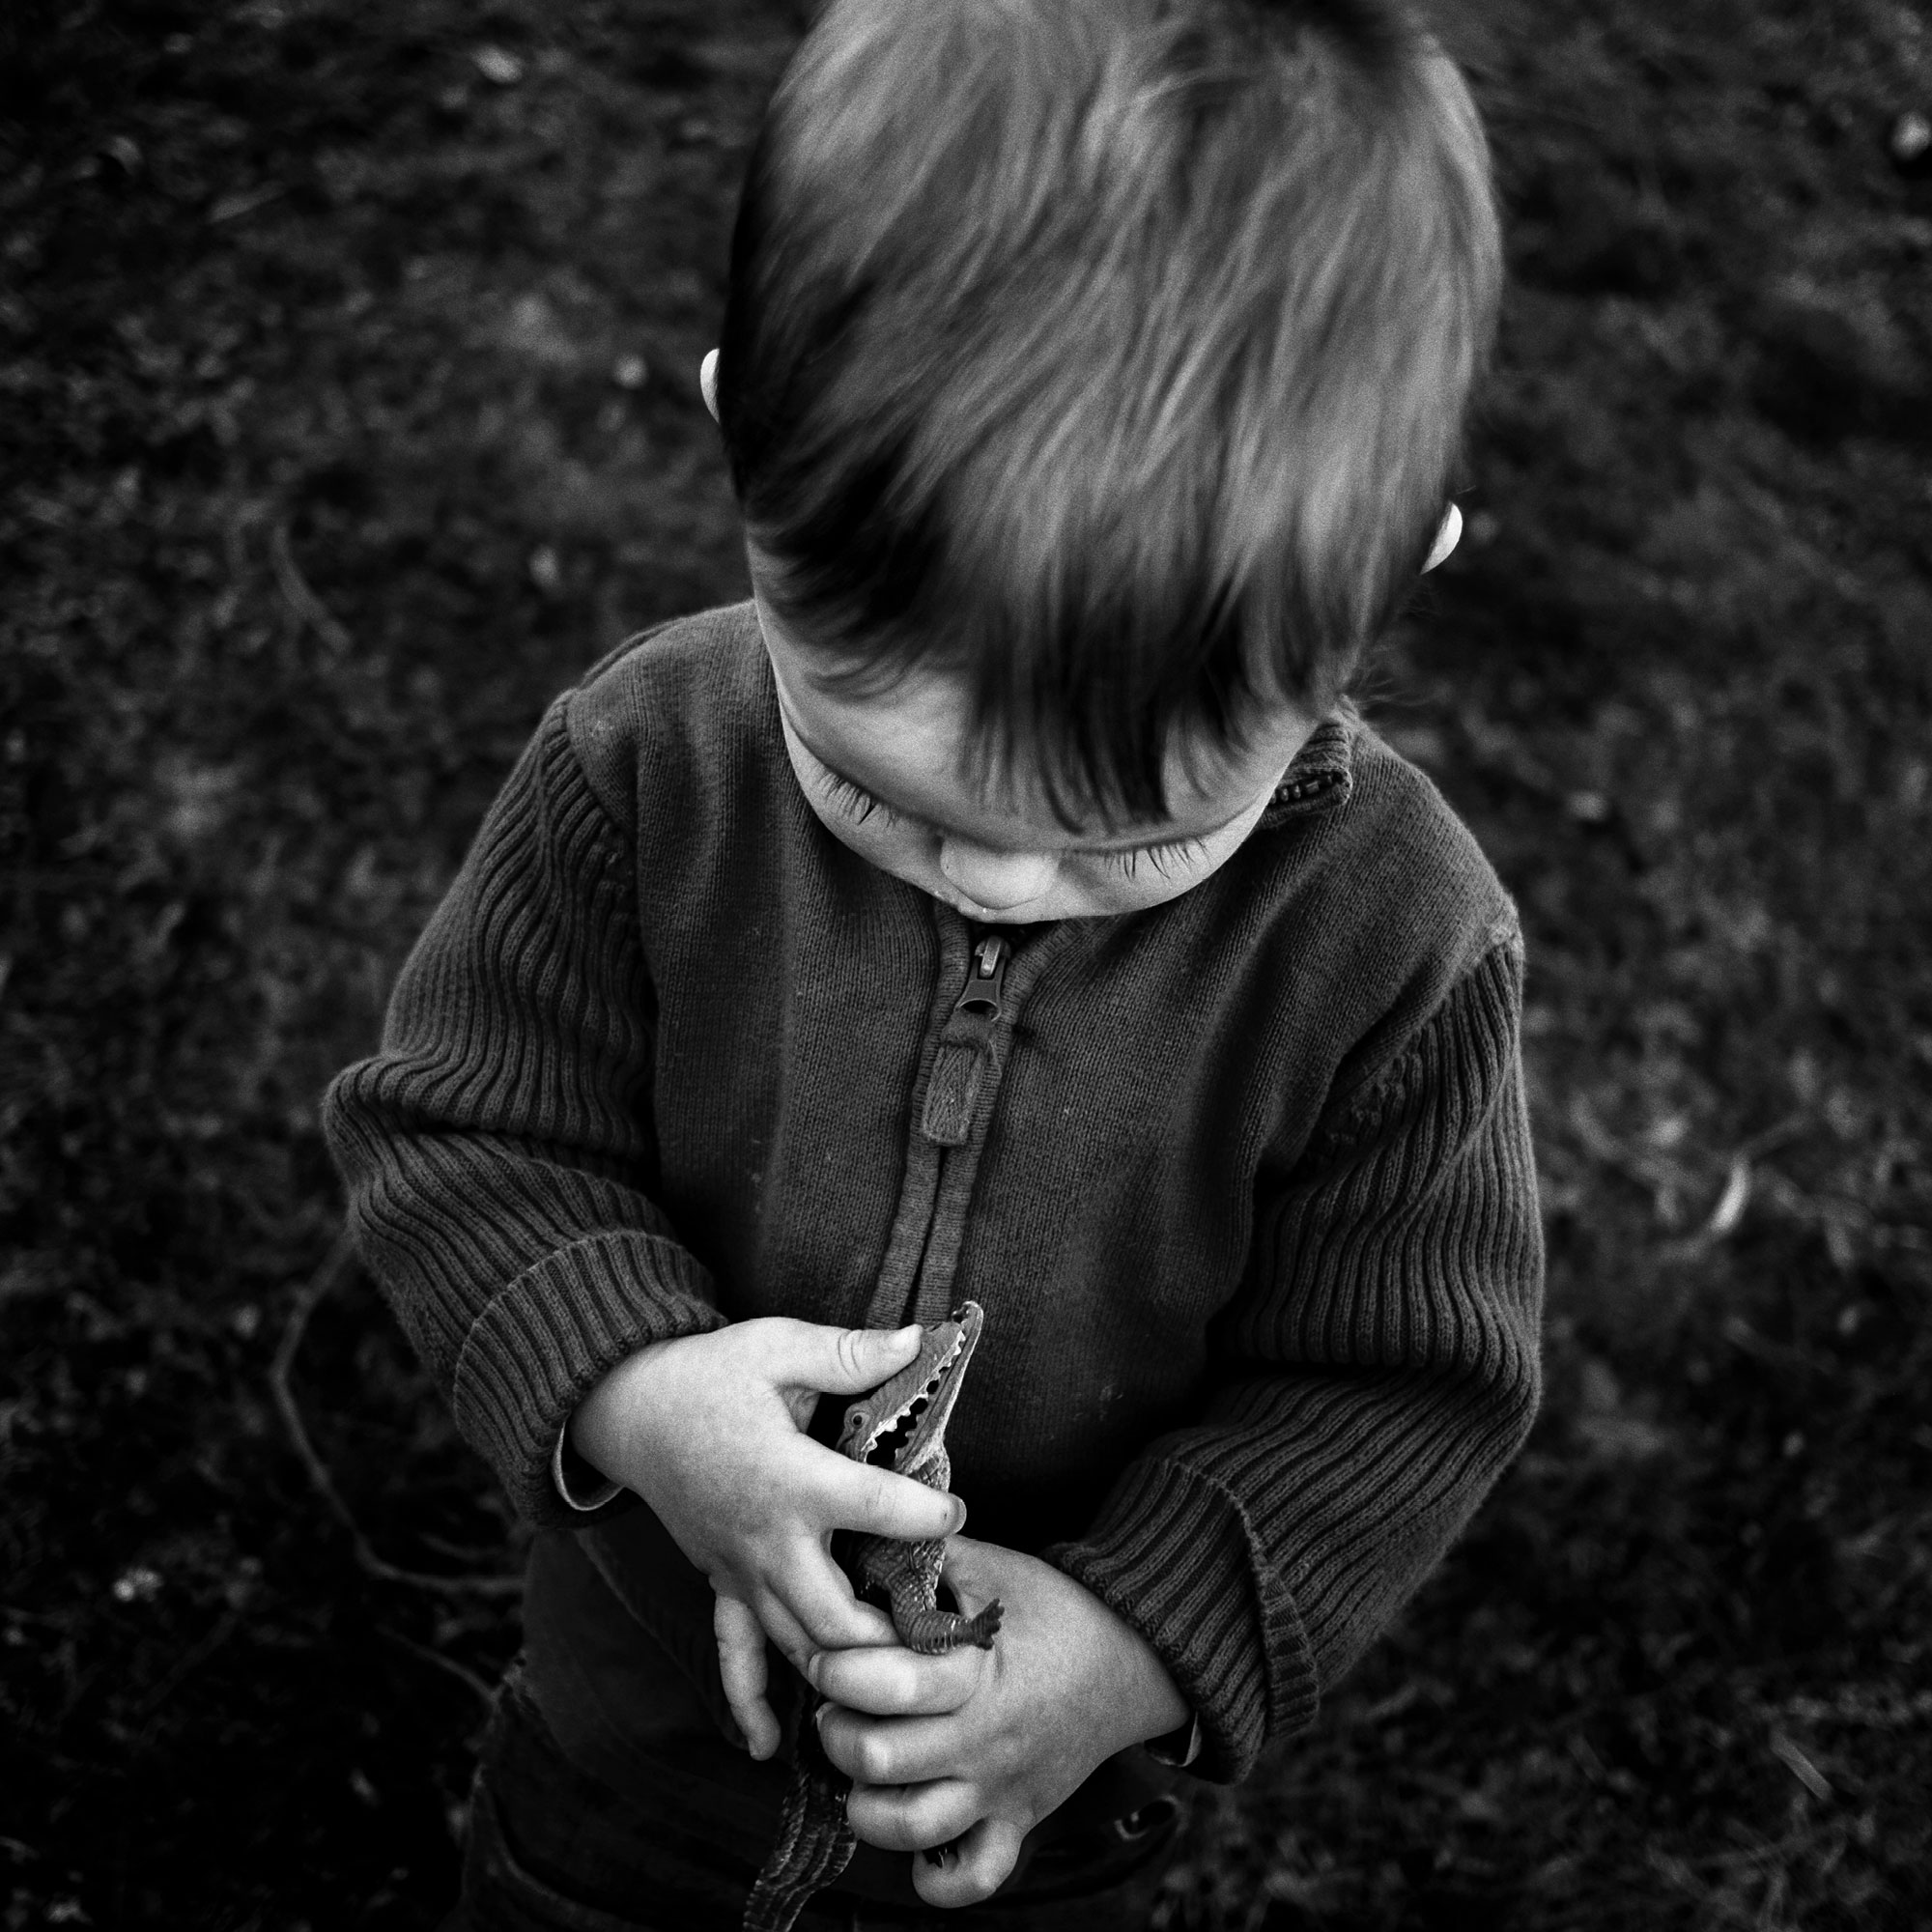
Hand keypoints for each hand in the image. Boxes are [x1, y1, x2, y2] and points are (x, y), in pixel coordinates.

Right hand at [569, 1320, 967, 1757]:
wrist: (627, 1408)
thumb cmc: (708, 1373)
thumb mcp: (777, 1346)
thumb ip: (848, 1353)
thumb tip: (919, 1338)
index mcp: (790, 1478)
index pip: (873, 1508)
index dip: (925, 1516)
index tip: (959, 1514)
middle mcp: (767, 1538)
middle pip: (836, 1615)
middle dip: (890, 1635)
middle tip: (939, 1634)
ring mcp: (740, 1571)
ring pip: (798, 1644)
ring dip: (847, 1667)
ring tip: (900, 1681)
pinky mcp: (720, 1584)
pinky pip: (733, 1654)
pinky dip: (749, 1702)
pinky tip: (767, 1746)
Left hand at [811, 1536, 1188, 1907]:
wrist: (1134, 1659)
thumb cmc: (1055, 1607)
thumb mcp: (994, 1568)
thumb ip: (929, 1557)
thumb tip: (864, 1541)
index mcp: (977, 1674)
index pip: (888, 1685)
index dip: (837, 1670)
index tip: (825, 1654)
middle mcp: (985, 1740)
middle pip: (880, 1760)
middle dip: (836, 1730)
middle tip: (834, 1705)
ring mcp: (1001, 1789)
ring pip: (910, 1828)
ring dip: (866, 1802)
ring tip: (864, 1766)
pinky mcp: (1017, 1821)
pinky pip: (973, 1878)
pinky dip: (934, 1875)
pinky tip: (913, 1838)